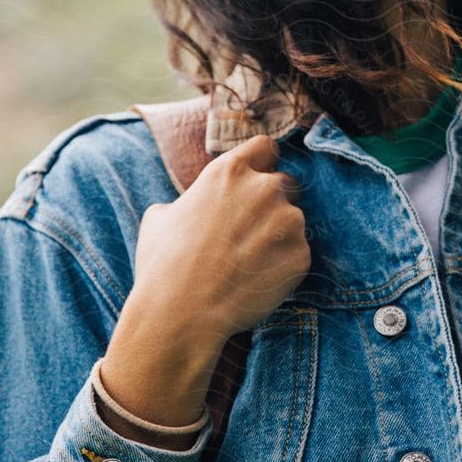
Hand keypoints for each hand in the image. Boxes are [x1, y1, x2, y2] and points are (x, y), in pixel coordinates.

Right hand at [101, 133, 309, 429]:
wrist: (181, 313)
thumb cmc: (163, 266)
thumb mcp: (159, 219)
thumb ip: (187, 201)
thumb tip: (186, 207)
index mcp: (229, 171)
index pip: (265, 147)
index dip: (263, 163)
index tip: (259, 178)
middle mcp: (265, 188)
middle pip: (285, 184)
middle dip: (273, 204)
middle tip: (251, 232)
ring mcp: (288, 221)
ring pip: (293, 222)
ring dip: (279, 237)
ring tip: (248, 264)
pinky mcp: (302, 255)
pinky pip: (298, 254)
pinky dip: (284, 266)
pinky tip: (257, 281)